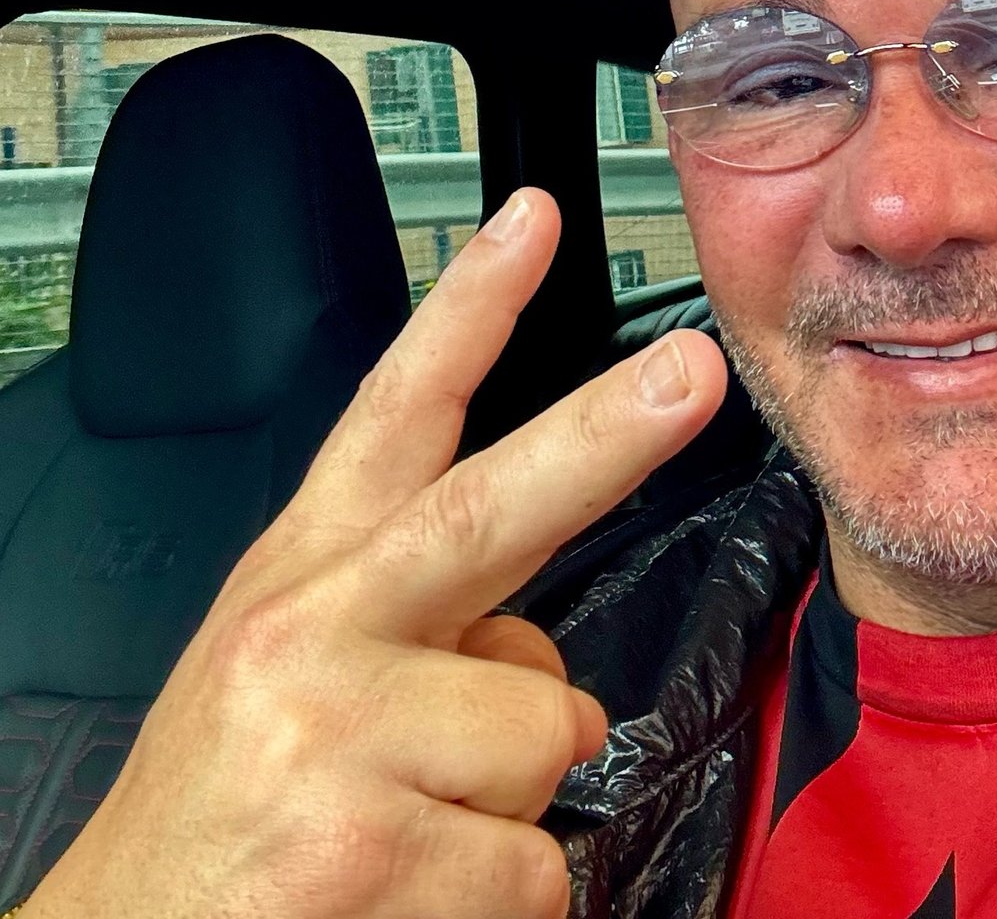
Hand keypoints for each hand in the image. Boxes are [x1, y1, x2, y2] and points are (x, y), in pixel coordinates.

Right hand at [23, 188, 725, 918]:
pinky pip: (537, 864)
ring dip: (511, 800)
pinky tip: (405, 901)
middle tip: (693, 371)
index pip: (395, 415)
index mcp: (306, 577)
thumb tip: (550, 675)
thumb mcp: (293, 681)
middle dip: (611, 431)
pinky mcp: (364, 850)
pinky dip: (498, 899)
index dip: (469, 309)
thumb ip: (419, 629)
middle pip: (492, 505)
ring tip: (405, 834)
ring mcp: (336, 737)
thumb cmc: (225, 819)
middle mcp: (314, 632)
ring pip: (549, 729)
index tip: (532, 222)